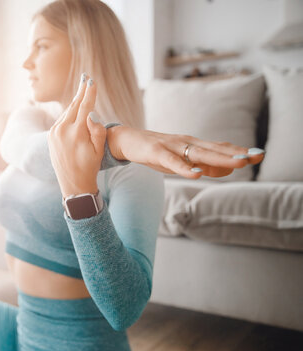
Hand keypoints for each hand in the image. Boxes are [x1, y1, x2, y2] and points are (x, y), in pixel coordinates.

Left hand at [48, 74, 105, 196]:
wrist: (73, 184)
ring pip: (67, 112)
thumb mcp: (99, 150)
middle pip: (74, 105)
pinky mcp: (50, 136)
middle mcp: (62, 130)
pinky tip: (74, 106)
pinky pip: (61, 119)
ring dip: (75, 101)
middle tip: (86, 77)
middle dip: (81, 91)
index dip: (89, 93)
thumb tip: (91, 112)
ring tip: (82, 88)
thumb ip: (97, 130)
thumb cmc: (90, 167)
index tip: (92, 80)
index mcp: (76, 133)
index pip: (84, 107)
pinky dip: (69, 112)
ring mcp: (54, 133)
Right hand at [108, 126, 264, 178]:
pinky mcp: (156, 153)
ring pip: (198, 153)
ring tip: (238, 163)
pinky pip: (172, 162)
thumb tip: (227, 170)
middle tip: (257, 156)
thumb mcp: (183, 160)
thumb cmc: (155, 151)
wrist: (127, 140)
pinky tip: (196, 174)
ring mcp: (171, 147)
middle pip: (214, 149)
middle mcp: (186, 143)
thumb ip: (203, 165)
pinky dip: (185, 168)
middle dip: (236, 154)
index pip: (220, 148)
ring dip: (219, 158)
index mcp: (193, 145)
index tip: (260, 155)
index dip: (239, 151)